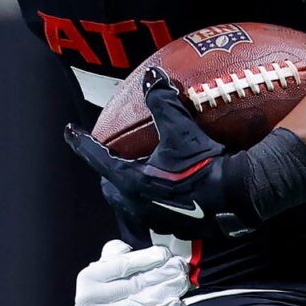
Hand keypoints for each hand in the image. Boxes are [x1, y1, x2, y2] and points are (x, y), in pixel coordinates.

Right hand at [64, 240, 189, 305]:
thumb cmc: (100, 304)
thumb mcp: (99, 278)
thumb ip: (112, 259)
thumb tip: (129, 246)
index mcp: (89, 277)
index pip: (123, 263)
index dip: (147, 258)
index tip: (166, 254)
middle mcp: (92, 296)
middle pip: (135, 281)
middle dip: (162, 273)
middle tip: (181, 268)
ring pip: (142, 299)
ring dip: (166, 291)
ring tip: (182, 283)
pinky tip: (175, 302)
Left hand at [65, 68, 264, 237]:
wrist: (235, 199)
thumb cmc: (205, 166)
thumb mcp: (181, 130)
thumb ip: (162, 102)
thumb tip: (153, 77)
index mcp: (130, 180)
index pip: (96, 157)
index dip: (81, 142)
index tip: (70, 131)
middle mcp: (136, 204)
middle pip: (109, 186)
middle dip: (106, 172)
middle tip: (111, 157)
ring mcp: (153, 219)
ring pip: (127, 205)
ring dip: (126, 191)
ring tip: (136, 177)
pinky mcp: (172, 228)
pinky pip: (149, 216)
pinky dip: (149, 203)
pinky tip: (163, 195)